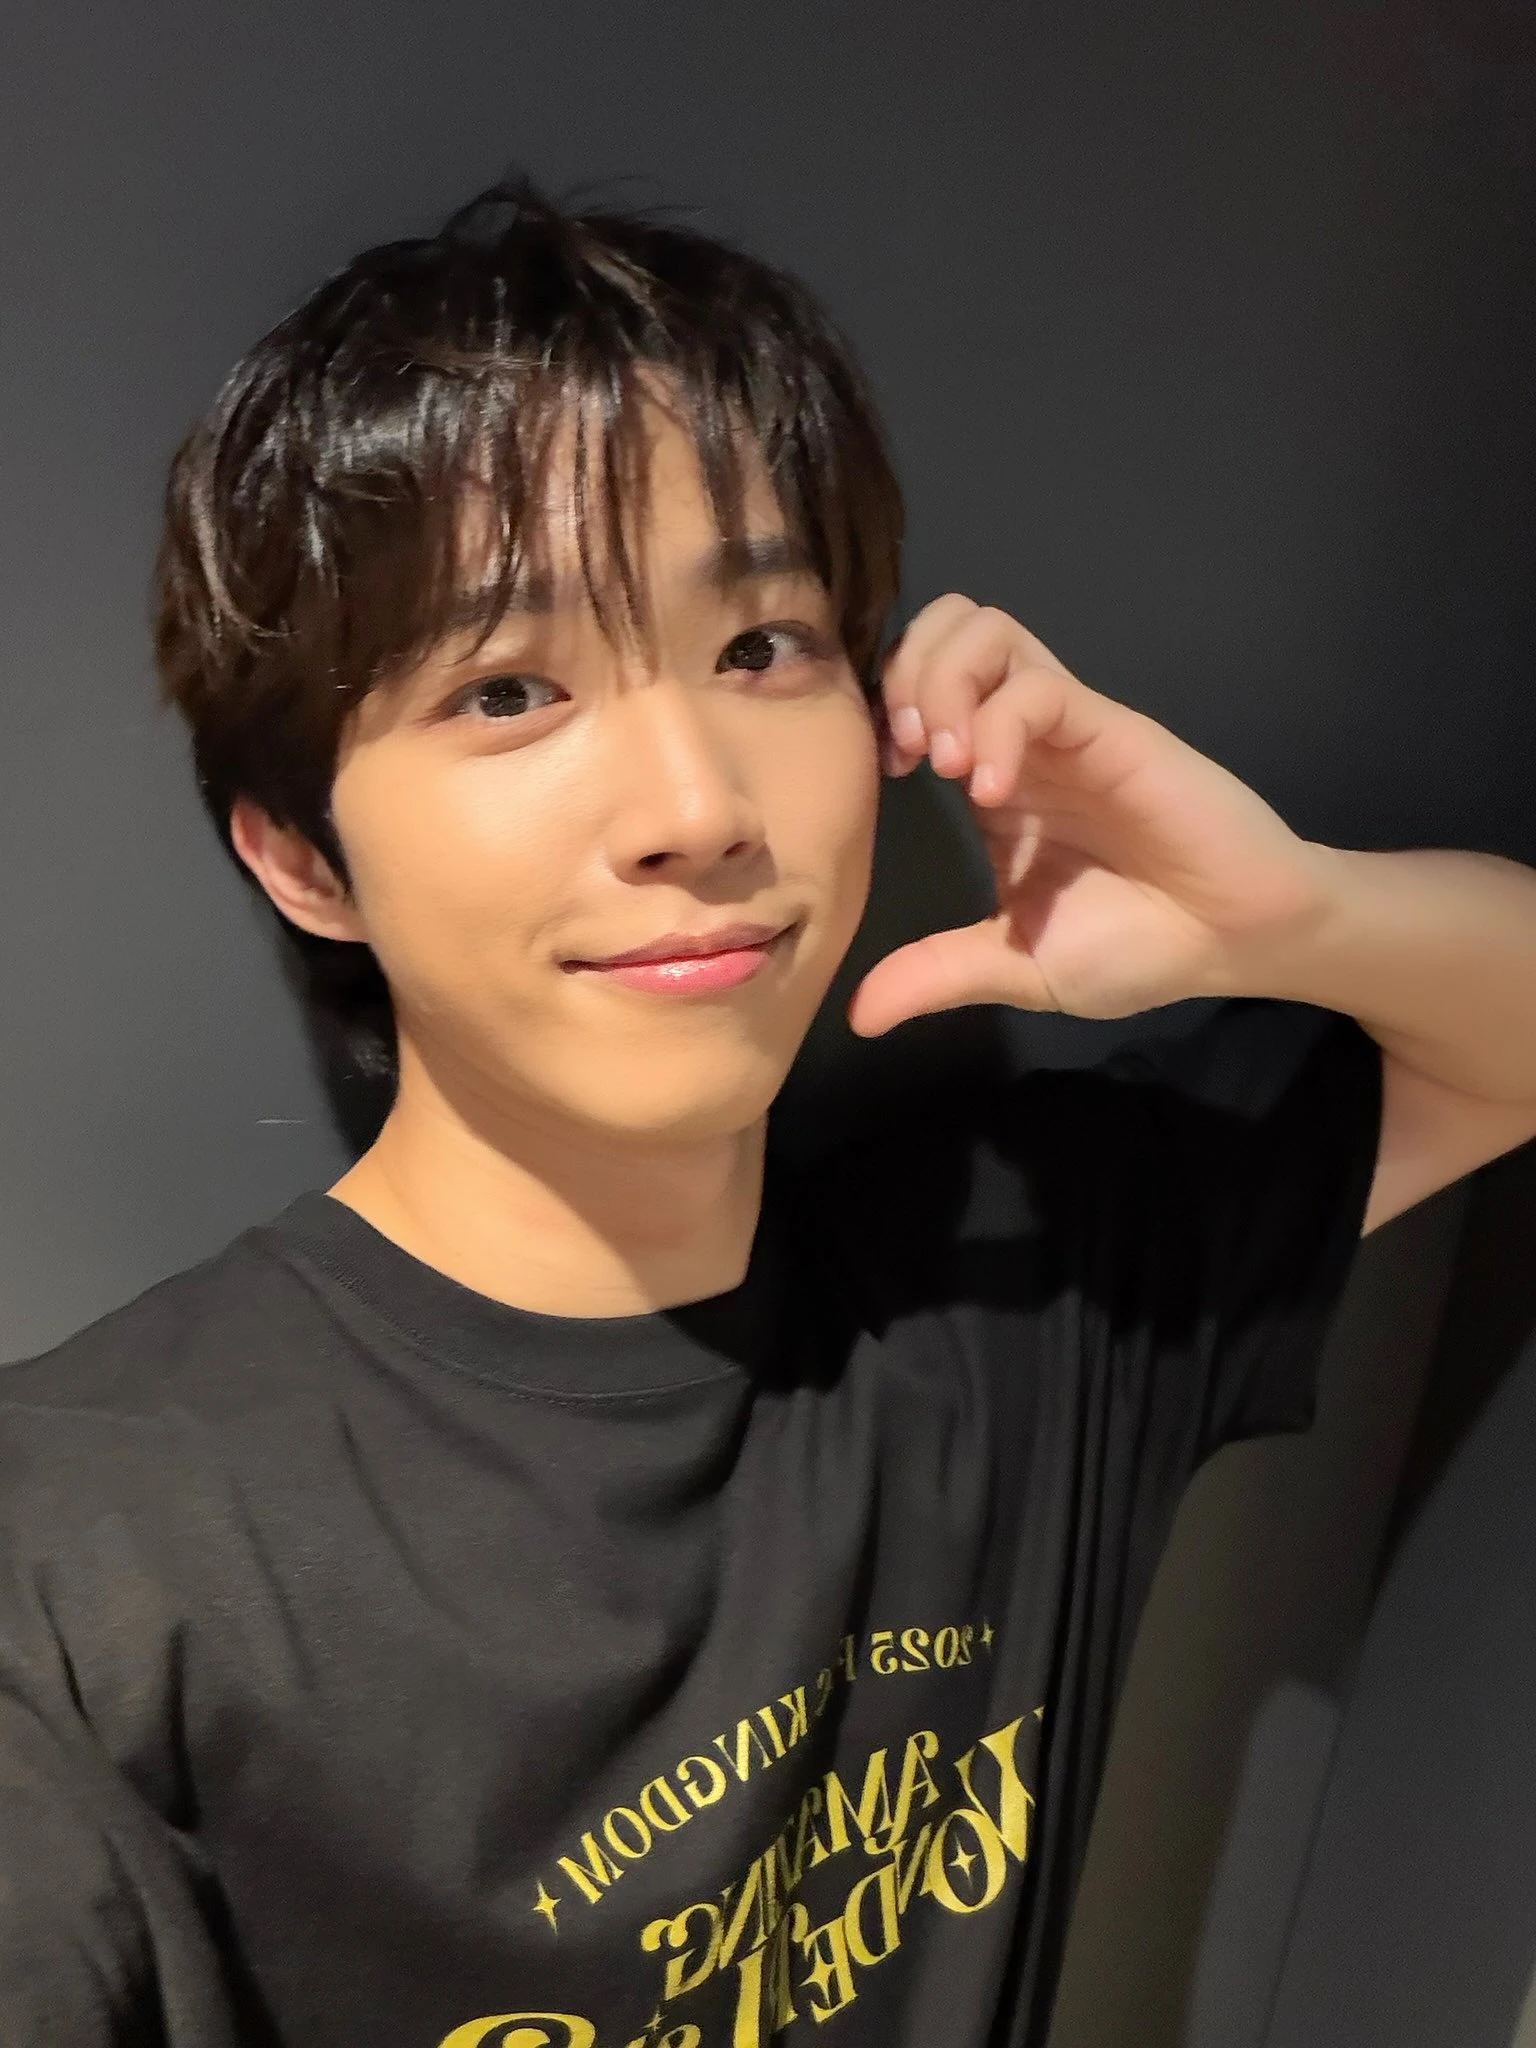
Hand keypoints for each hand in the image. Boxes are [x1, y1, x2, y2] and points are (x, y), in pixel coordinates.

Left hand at [847, 594, 1338, 1035]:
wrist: (1235, 942)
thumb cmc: (1139, 946)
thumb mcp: (1017, 970)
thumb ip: (938, 976)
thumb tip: (858, 1016)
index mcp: (991, 780)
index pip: (918, 687)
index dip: (884, 711)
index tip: (886, 778)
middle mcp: (1022, 738)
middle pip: (945, 629)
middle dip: (905, 673)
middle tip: (909, 752)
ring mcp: (1065, 728)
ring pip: (988, 630)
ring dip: (945, 680)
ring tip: (946, 761)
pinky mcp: (1110, 729)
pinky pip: (1040, 688)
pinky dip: (999, 724)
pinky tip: (994, 791)